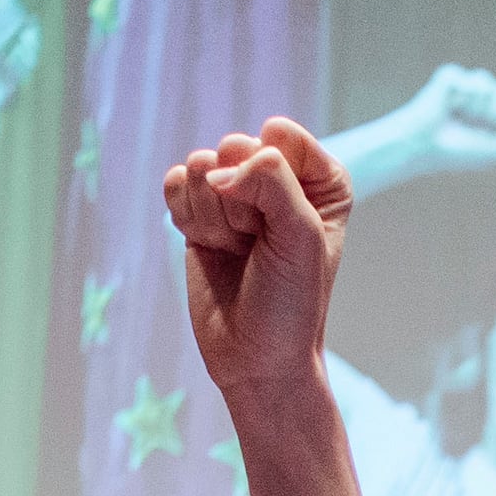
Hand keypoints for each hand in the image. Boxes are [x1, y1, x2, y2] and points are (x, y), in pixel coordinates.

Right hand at [163, 117, 351, 412]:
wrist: (256, 359)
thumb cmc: (292, 301)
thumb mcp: (300, 235)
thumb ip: (271, 181)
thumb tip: (215, 170)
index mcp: (319, 178)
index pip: (279, 135)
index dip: (271, 179)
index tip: (282, 227)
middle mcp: (278, 178)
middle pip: (234, 146)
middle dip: (238, 201)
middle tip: (255, 244)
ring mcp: (235, 193)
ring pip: (201, 165)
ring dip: (212, 215)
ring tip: (235, 250)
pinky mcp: (199, 212)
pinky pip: (175, 182)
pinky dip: (185, 215)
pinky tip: (209, 245)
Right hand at [347, 62, 495, 188]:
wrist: (424, 145)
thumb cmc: (458, 153)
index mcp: (494, 117)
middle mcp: (482, 100)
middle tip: (482, 125)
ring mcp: (466, 87)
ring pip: (492, 84)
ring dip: (483, 107)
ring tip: (466, 118)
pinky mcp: (452, 77)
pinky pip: (474, 79)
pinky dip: (468, 95)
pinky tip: (454, 106)